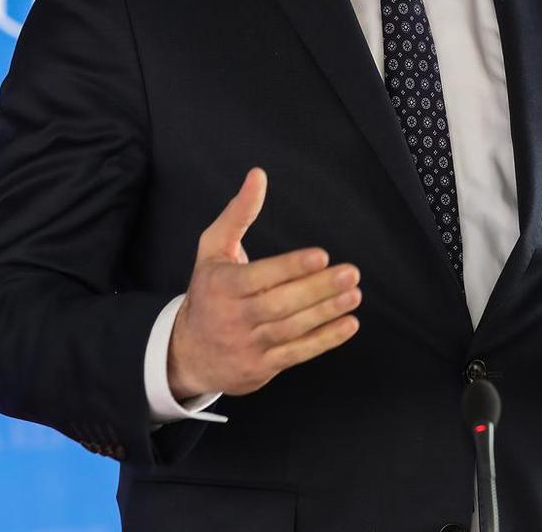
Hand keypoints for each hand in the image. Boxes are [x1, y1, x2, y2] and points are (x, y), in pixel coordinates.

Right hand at [166, 167, 361, 399]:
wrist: (187, 353)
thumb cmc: (208, 292)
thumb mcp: (212, 249)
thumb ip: (238, 213)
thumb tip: (259, 175)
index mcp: (222, 286)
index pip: (260, 277)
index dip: (291, 267)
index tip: (321, 255)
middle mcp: (234, 317)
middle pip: (280, 304)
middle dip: (317, 289)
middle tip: (350, 273)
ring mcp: (248, 345)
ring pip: (291, 329)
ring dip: (326, 313)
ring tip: (354, 295)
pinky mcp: (262, 367)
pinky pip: (297, 353)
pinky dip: (324, 340)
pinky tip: (348, 324)